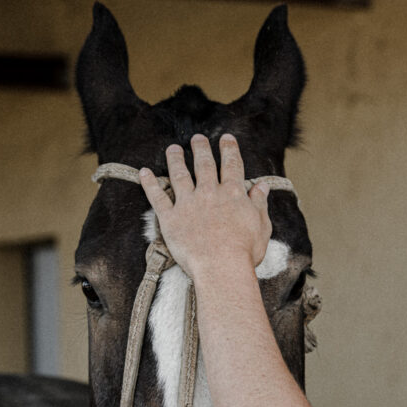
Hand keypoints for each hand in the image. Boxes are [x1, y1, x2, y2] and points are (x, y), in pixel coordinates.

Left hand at [139, 133, 271, 279]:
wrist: (222, 268)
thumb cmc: (245, 251)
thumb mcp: (261, 225)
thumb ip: (259, 203)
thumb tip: (262, 186)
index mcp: (233, 193)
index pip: (232, 165)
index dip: (229, 150)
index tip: (226, 139)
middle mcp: (210, 193)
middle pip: (204, 165)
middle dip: (201, 149)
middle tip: (197, 138)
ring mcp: (188, 204)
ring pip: (180, 174)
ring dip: (176, 159)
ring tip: (173, 148)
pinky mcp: (171, 218)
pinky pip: (157, 197)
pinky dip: (149, 183)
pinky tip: (144, 172)